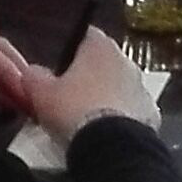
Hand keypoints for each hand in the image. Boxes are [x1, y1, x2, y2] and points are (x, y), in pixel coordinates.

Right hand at [26, 27, 157, 140]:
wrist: (110, 145)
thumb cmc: (74, 110)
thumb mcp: (41, 93)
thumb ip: (34, 77)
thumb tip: (32, 73)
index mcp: (100, 46)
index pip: (85, 36)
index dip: (69, 50)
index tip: (58, 67)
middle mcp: (125, 60)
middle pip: (102, 63)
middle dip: (87, 77)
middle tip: (67, 98)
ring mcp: (141, 87)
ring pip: (118, 88)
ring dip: (104, 99)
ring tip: (83, 121)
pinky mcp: (150, 113)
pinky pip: (129, 112)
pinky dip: (118, 120)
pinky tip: (102, 134)